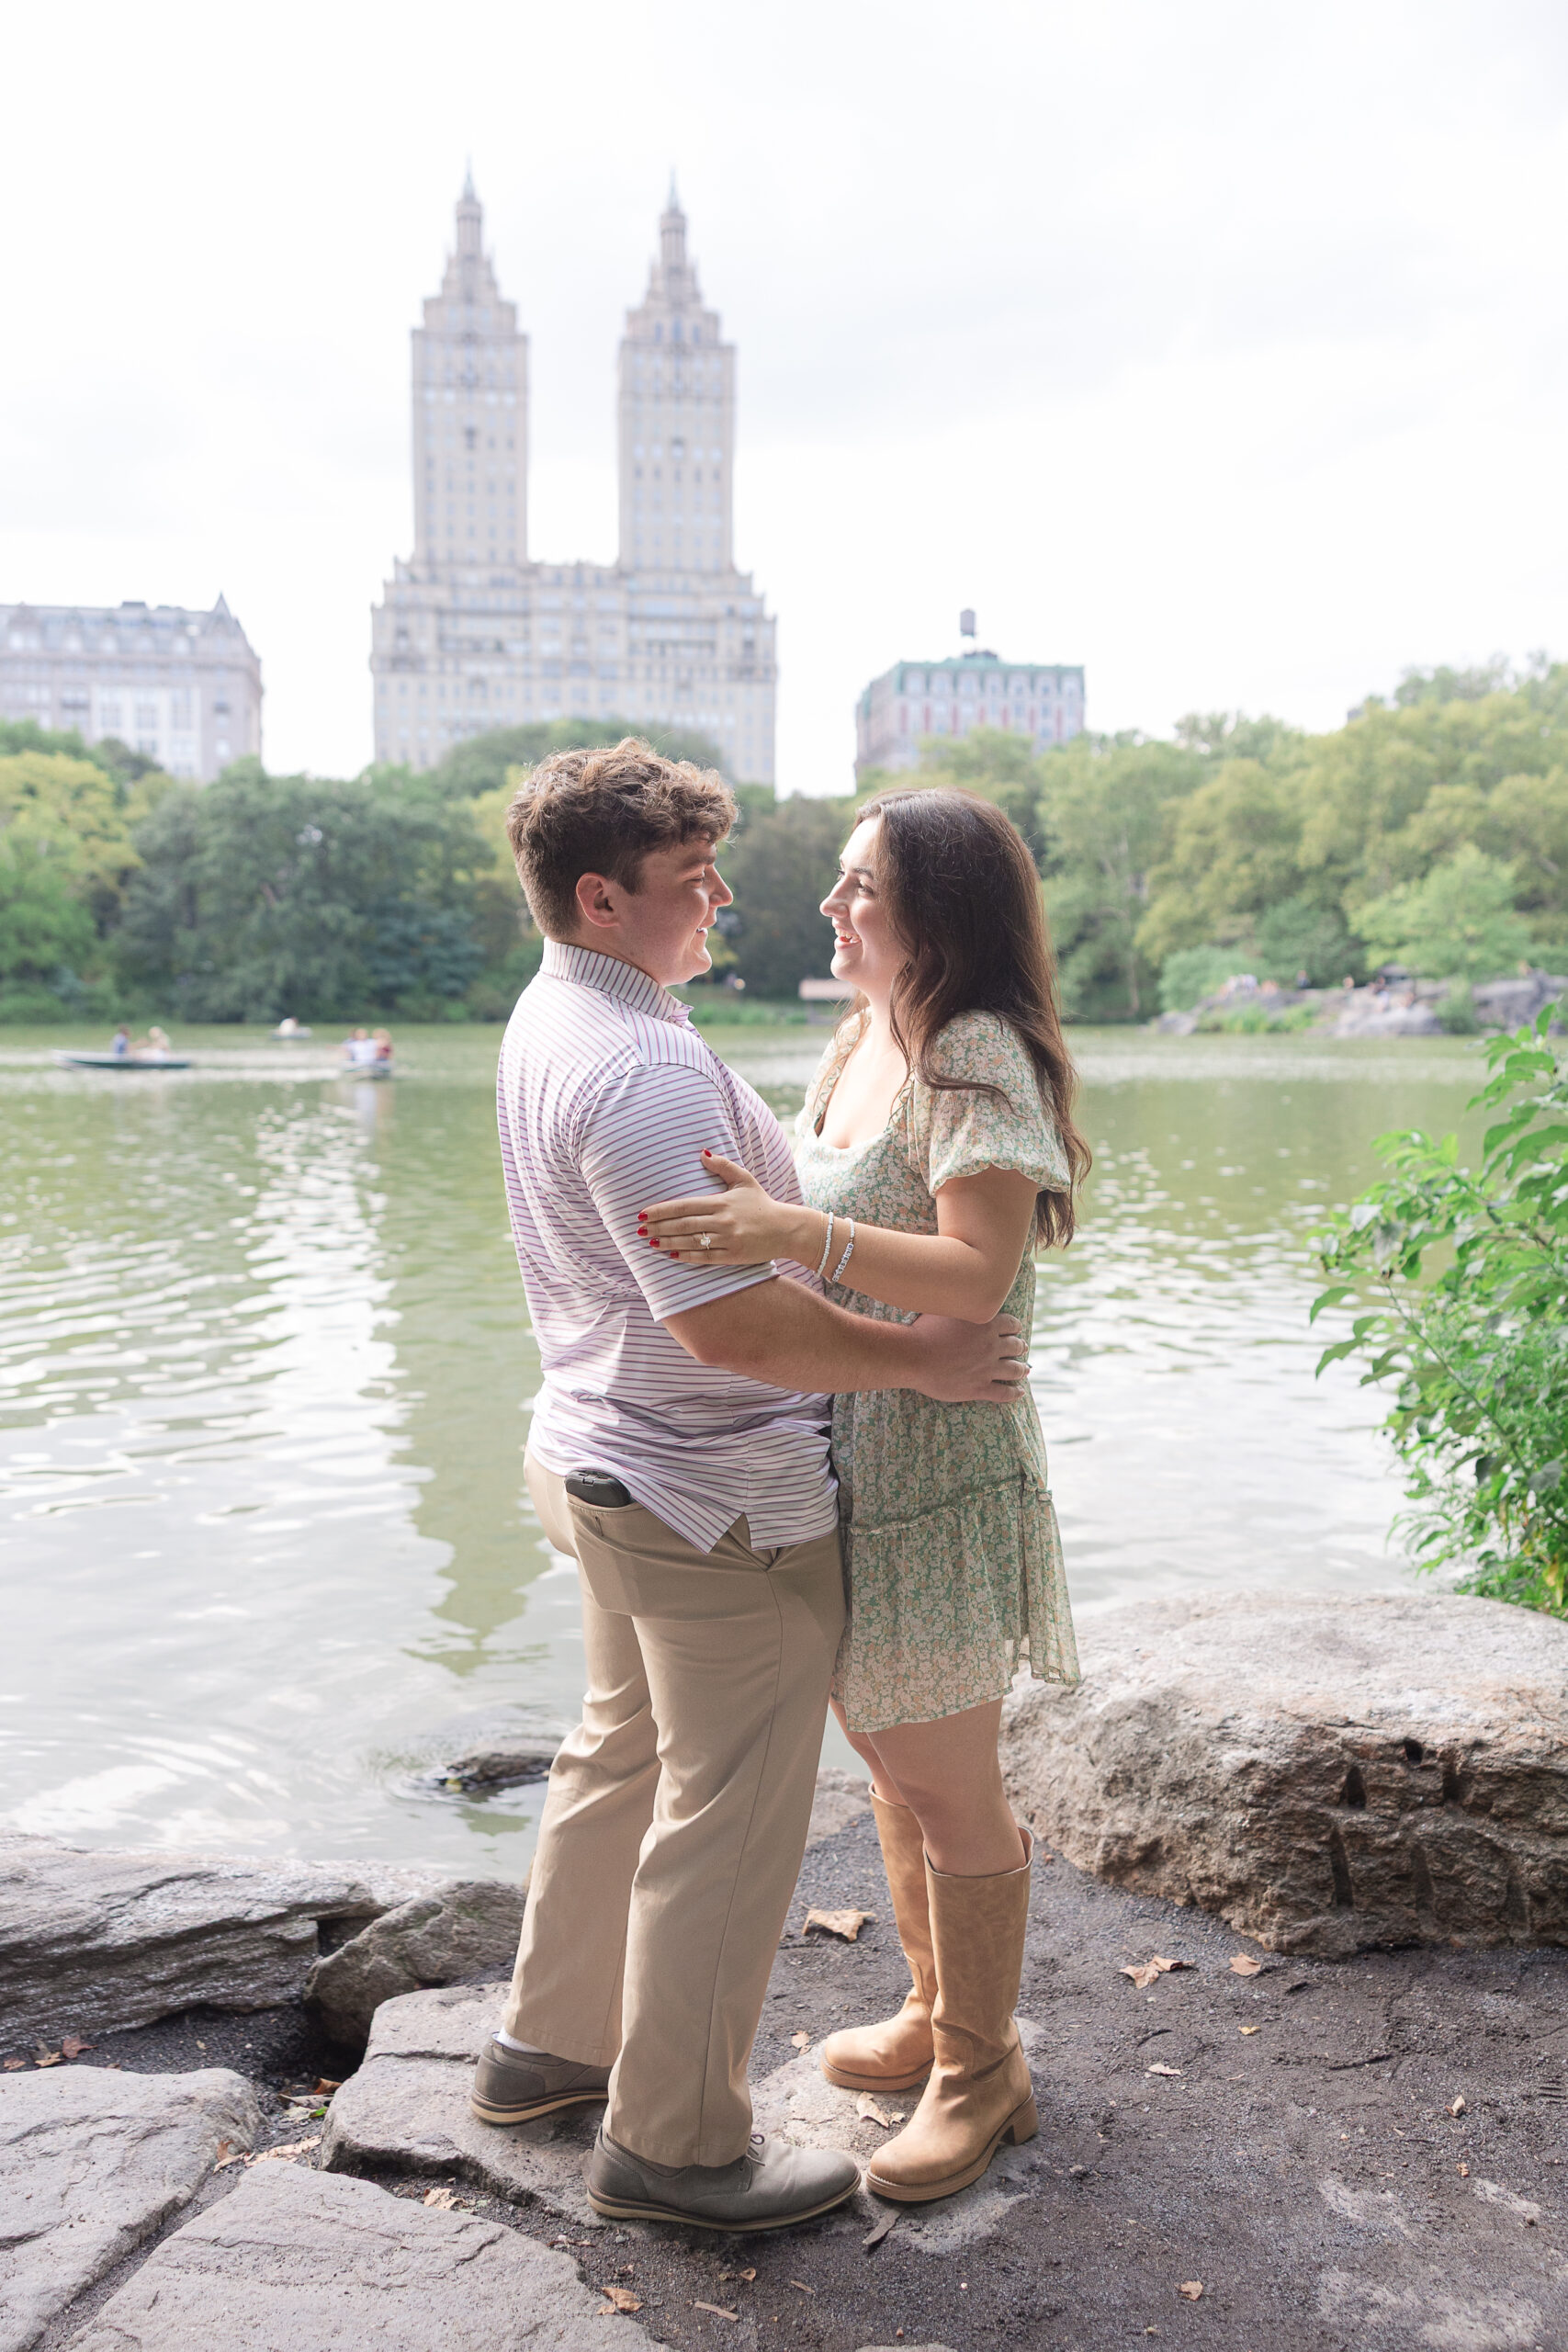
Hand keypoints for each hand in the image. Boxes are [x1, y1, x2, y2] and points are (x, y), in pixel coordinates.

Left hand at [639, 1153, 806, 1266]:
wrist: (787, 1229)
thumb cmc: (763, 1204)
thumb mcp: (744, 1180)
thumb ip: (723, 1166)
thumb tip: (701, 1154)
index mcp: (722, 1202)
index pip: (684, 1206)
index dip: (662, 1210)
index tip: (643, 1213)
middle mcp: (723, 1221)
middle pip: (683, 1225)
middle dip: (658, 1228)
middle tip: (639, 1230)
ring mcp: (728, 1240)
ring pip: (691, 1242)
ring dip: (668, 1242)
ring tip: (650, 1242)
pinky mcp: (733, 1256)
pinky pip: (705, 1257)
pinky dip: (687, 1256)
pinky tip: (671, 1255)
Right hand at [906, 1312, 1028, 1403]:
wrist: (912, 1357)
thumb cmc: (924, 1329)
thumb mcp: (945, 1305)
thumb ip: (960, 1302)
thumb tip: (964, 1292)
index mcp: (986, 1324)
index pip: (1011, 1324)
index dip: (1014, 1326)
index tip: (1013, 1329)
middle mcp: (991, 1346)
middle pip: (1015, 1346)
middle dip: (1019, 1346)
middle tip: (1021, 1347)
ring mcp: (987, 1369)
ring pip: (1013, 1369)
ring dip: (1021, 1368)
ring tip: (1024, 1369)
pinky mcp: (979, 1388)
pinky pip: (1004, 1393)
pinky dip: (1014, 1393)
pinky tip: (1019, 1392)